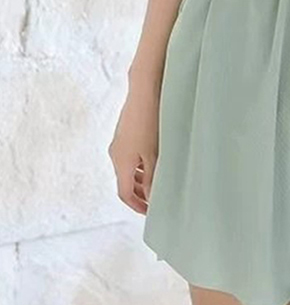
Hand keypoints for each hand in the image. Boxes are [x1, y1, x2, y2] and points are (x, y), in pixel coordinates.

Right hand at [108, 78, 160, 215]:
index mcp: (121, 162)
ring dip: (140, 179)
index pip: (124, 194)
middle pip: (125, 182)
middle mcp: (116, 154)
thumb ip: (152, 178)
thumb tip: (151, 198)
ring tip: (158, 182)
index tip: (150, 212)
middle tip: (156, 200)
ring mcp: (119, 143)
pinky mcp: (124, 134)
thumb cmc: (150, 122)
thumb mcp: (154, 154)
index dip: (137, 206)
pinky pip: (130, 157)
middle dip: (140, 194)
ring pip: (128, 169)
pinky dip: (140, 166)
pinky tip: (155, 162)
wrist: (144, 92)